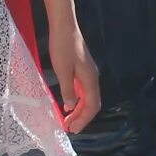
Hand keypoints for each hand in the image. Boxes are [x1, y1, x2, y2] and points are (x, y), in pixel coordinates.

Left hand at [50, 20, 100, 135]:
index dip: (84, 119)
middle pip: (92, 103)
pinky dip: (77, 100)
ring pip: (88, 97)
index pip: (92, 106)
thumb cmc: (63, 47)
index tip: (73, 129)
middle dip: (82, 117)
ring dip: (79, 110)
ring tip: (68, 120)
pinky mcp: (82, 69)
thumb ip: (68, 90)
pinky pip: (83, 90)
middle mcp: (93, 78)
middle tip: (69, 128)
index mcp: (90, 79)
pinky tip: (68, 104)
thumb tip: (71, 107)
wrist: (64, 26)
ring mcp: (88, 73)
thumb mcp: (63, 71)